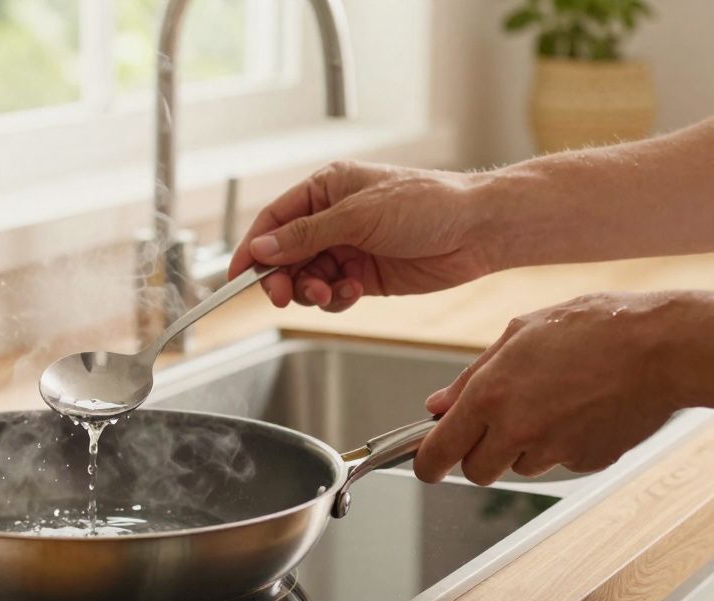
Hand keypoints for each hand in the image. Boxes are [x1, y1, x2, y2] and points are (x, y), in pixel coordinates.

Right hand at [228, 161, 495, 310]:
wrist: (478, 230)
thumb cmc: (428, 204)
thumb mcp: (358, 216)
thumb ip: (307, 235)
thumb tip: (264, 248)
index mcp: (327, 188)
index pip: (275, 220)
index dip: (252, 248)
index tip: (236, 276)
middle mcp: (333, 218)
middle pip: (285, 255)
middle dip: (281, 277)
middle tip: (280, 295)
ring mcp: (348, 248)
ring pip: (306, 278)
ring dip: (310, 291)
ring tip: (328, 294)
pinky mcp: (365, 276)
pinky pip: (332, 294)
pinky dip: (334, 299)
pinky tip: (350, 293)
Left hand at [413, 292, 685, 484]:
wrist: (662, 346)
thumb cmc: (592, 328)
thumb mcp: (518, 335)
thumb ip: (470, 377)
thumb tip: (438, 405)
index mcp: (490, 396)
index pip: (439, 453)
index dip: (427, 465)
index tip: (426, 467)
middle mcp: (517, 429)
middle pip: (477, 472)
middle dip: (478, 456)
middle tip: (495, 428)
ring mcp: (553, 450)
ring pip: (520, 466)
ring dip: (525, 446)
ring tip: (554, 402)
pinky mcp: (586, 462)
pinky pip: (559, 461)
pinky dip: (562, 444)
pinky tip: (581, 409)